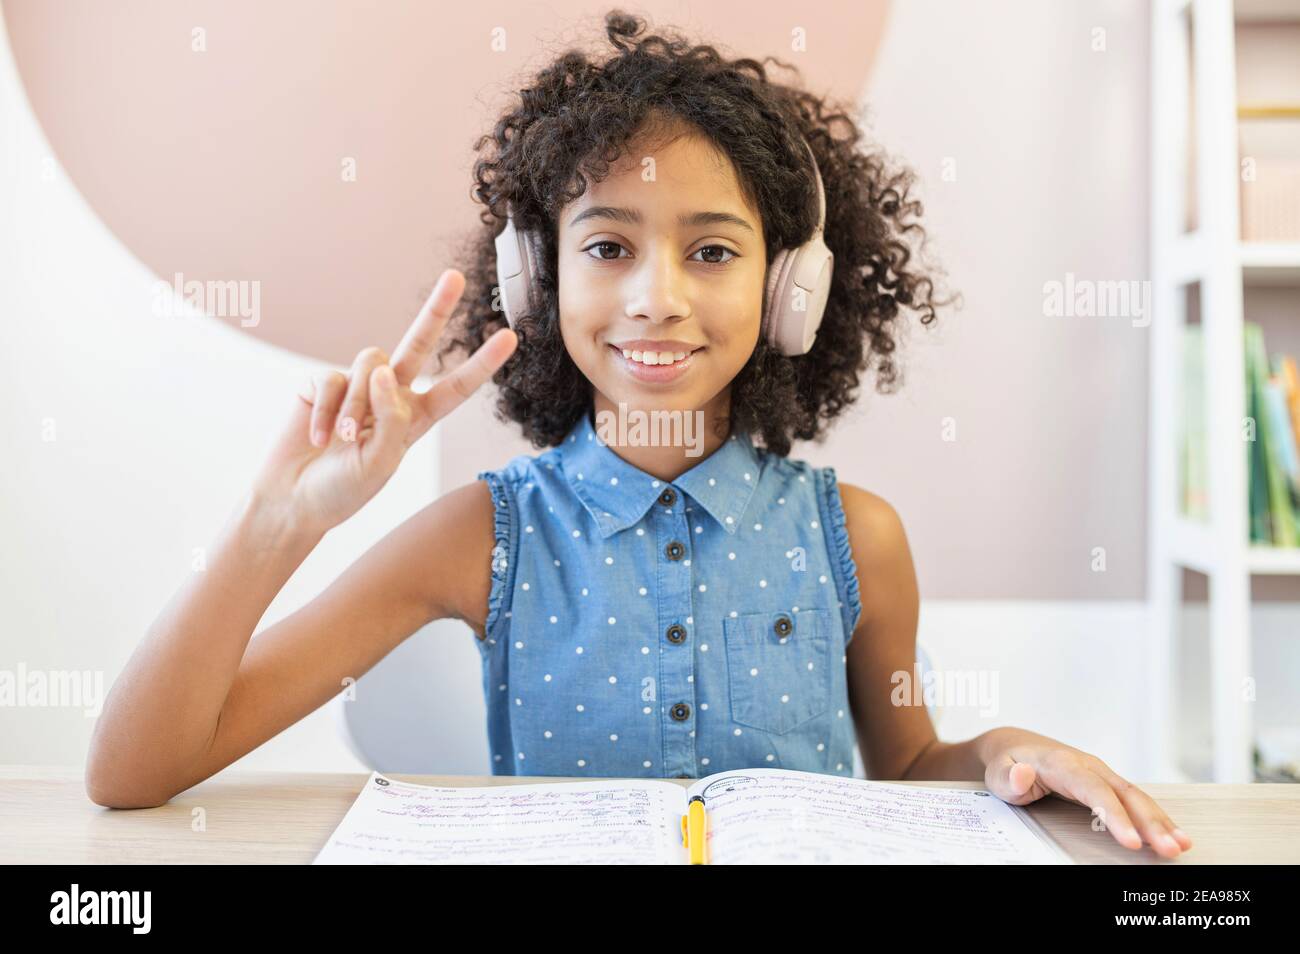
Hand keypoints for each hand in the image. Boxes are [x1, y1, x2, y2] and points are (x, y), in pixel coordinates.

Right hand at [253, 268, 516, 532]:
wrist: (294, 499)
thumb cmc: (343, 490)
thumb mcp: (380, 464)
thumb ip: (391, 418)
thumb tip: (384, 370)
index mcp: (416, 418)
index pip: (456, 387)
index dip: (481, 363)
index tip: (511, 337)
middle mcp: (390, 395)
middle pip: (419, 344)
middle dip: (437, 309)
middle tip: (457, 277)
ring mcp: (357, 386)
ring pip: (369, 364)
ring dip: (357, 403)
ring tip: (344, 439)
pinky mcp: (323, 384)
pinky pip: (331, 378)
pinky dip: (327, 410)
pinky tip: (320, 437)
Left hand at [980, 727, 1193, 858]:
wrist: (1015, 746)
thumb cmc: (1007, 762)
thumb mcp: (998, 771)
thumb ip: (1009, 776)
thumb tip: (1023, 773)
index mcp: (1063, 763)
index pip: (1094, 790)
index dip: (1114, 815)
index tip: (1131, 840)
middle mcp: (1088, 766)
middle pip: (1124, 794)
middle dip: (1150, 822)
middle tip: (1170, 848)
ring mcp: (1100, 773)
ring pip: (1136, 796)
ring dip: (1160, 821)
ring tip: (1181, 845)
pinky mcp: (1106, 783)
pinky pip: (1134, 800)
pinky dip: (1155, 817)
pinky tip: (1172, 835)